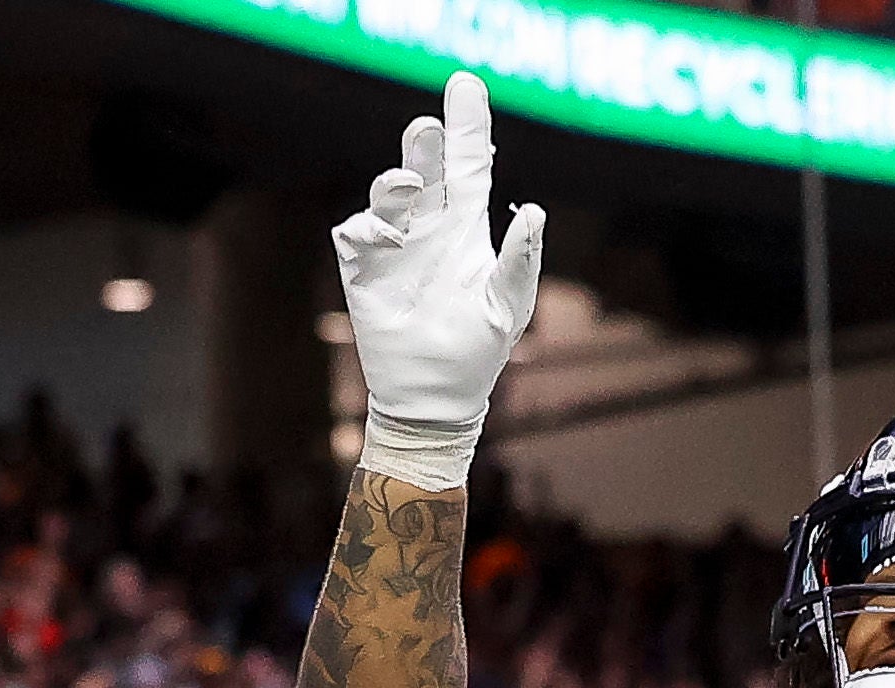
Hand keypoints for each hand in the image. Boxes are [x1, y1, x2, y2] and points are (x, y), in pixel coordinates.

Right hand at [331, 74, 544, 488]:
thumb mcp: (509, 306)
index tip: (465, 84)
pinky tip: (390, 237)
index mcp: (465, 228)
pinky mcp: (363, 265)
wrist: (434, 396)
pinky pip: (358, 229)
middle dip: (425, 141)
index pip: (469, 165)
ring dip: (398, 179)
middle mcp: (429, 227)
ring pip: (389, 190)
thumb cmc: (478, 351)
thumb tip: (536, 210)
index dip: (468, 126)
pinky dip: (372, 225)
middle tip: (428, 124)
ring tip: (409, 183)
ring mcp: (393, 243)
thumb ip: (521, 259)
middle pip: (425, 167)